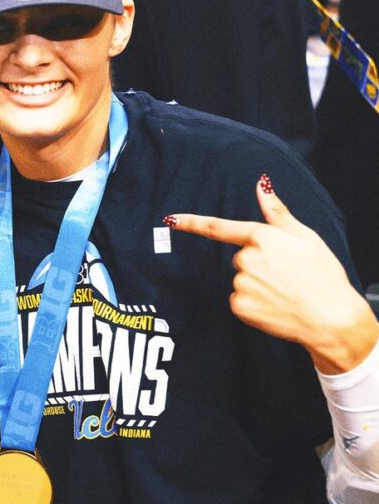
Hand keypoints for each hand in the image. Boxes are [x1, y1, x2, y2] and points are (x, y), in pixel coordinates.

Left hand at [167, 175, 378, 372]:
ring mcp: (240, 283)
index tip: (170, 218)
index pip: (218, 228)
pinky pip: (238, 300)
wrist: (332, 319)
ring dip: (258, 285)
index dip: (191, 223)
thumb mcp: (305, 237)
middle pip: (240, 258)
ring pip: (241, 280)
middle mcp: (246, 258)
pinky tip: (274, 306)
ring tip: (285, 292)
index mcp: (262, 237)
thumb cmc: (323, 275)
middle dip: (259, 264)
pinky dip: (254, 303)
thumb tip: (261, 184)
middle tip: (287, 276)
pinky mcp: (238, 305)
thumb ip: (276, 211)